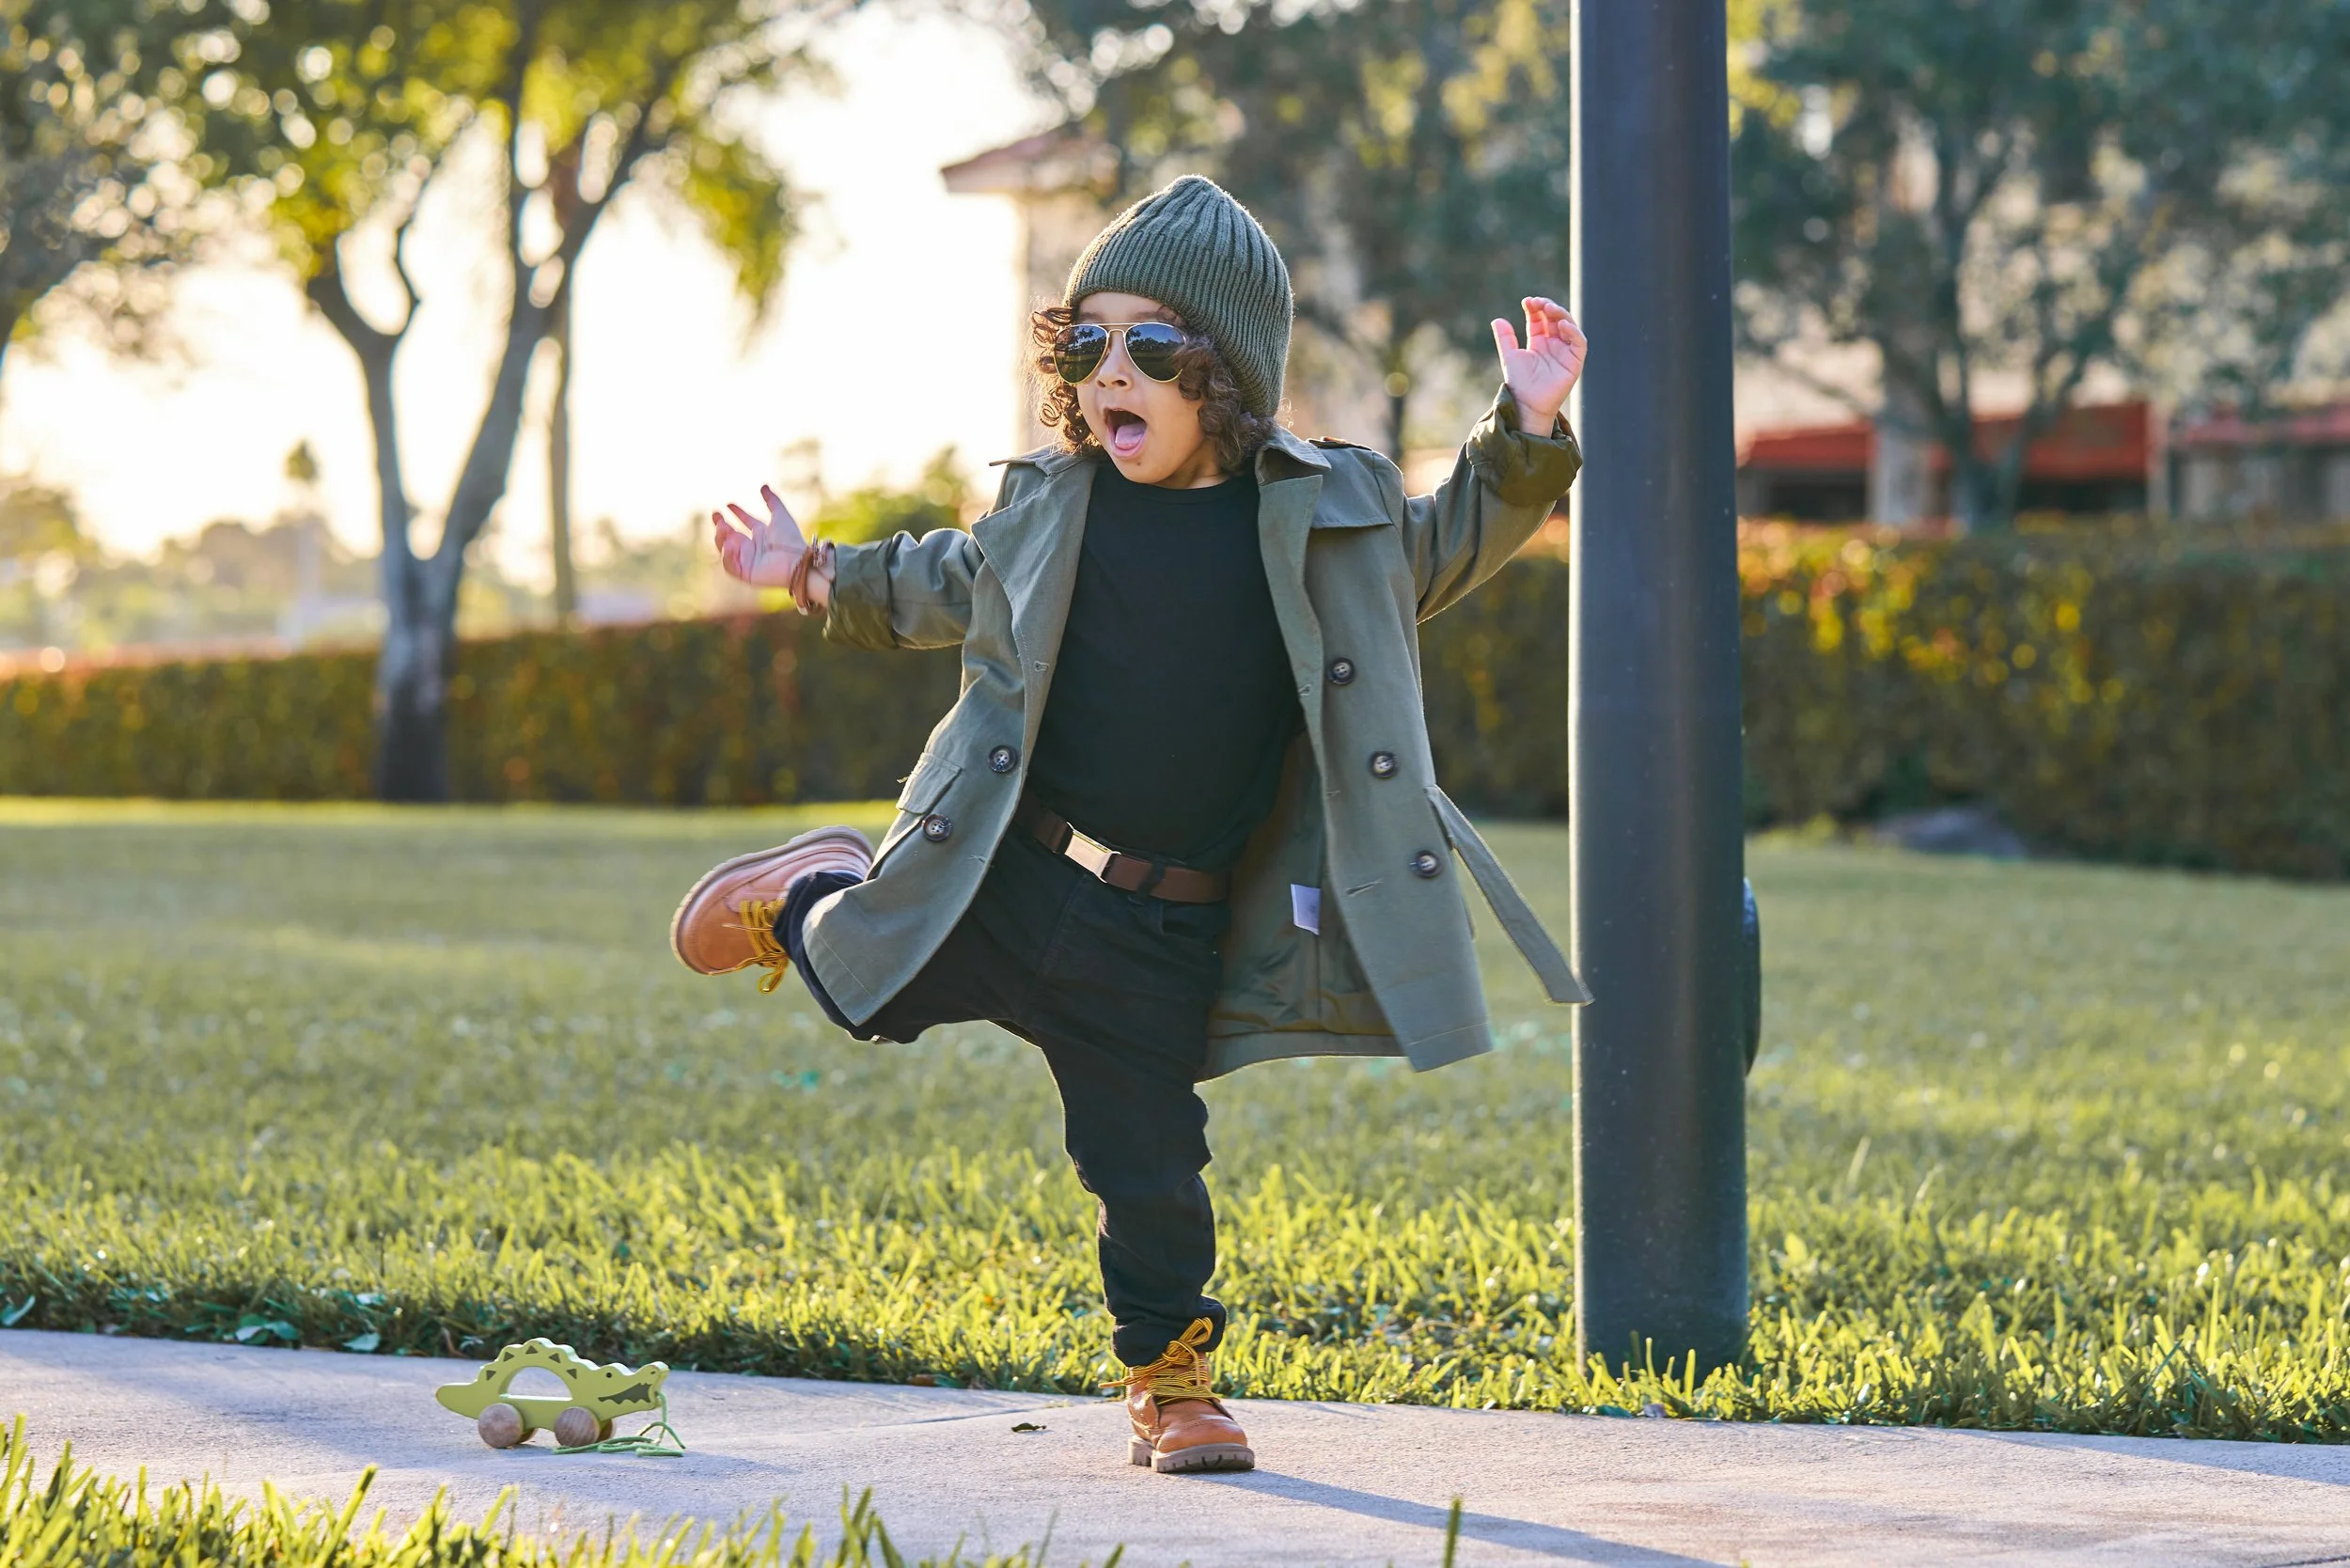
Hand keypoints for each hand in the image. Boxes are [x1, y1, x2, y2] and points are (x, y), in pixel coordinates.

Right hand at [712, 484, 826, 607]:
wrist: (796, 560)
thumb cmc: (791, 539)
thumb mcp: (780, 515)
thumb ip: (772, 500)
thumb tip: (764, 486)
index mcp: (763, 534)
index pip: (746, 522)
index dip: (737, 513)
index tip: (728, 504)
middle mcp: (754, 547)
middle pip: (731, 536)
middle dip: (721, 525)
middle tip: (716, 514)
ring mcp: (749, 560)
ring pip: (726, 550)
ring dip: (721, 537)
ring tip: (722, 526)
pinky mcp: (746, 573)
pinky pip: (730, 566)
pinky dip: (727, 555)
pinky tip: (729, 543)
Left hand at [1491, 296, 1585, 434]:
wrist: (1527, 404)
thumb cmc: (1519, 383)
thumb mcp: (1510, 356)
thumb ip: (1505, 339)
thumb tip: (1497, 319)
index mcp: (1539, 342)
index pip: (1540, 319)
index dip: (1535, 308)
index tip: (1527, 301)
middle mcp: (1553, 344)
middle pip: (1554, 318)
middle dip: (1547, 307)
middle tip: (1537, 302)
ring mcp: (1565, 352)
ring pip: (1568, 326)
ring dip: (1561, 314)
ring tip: (1548, 308)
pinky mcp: (1575, 361)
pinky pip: (1579, 342)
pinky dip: (1573, 331)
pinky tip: (1561, 324)